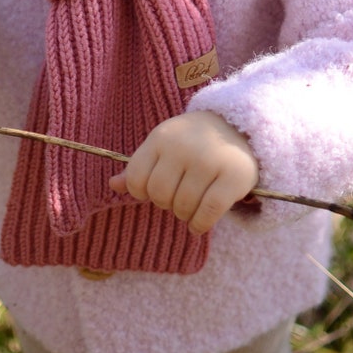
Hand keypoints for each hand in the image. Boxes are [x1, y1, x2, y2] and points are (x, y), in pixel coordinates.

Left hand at [109, 110, 258, 234]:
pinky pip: (207, 214)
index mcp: (162, 137)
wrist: (239, 127)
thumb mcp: (164, 145)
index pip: (136, 179)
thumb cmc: (194, 141)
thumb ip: (140, 166)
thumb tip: (113, 185)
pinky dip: (200, 225)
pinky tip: (200, 223)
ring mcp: (210, 161)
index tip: (156, 189)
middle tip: (179, 197)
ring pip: (183, 208)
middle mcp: (184, 147)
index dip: (143, 192)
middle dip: (167, 203)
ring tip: (192, 205)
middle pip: (160, 196)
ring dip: (185, 215)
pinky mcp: (233, 176)